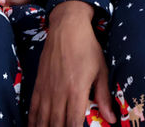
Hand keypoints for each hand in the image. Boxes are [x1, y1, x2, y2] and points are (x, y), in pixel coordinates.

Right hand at [31, 2, 115, 126]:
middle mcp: (60, 93)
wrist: (67, 27)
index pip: (74, 123)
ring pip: (42, 118)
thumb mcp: (101, 70)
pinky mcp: (38, 83)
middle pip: (56, 124)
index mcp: (77, 91)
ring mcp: (47, 88)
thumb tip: (111, 119)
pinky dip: (32, 119)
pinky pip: (33, 107)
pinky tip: (33, 126)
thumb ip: (104, 97)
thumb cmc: (88, 47)